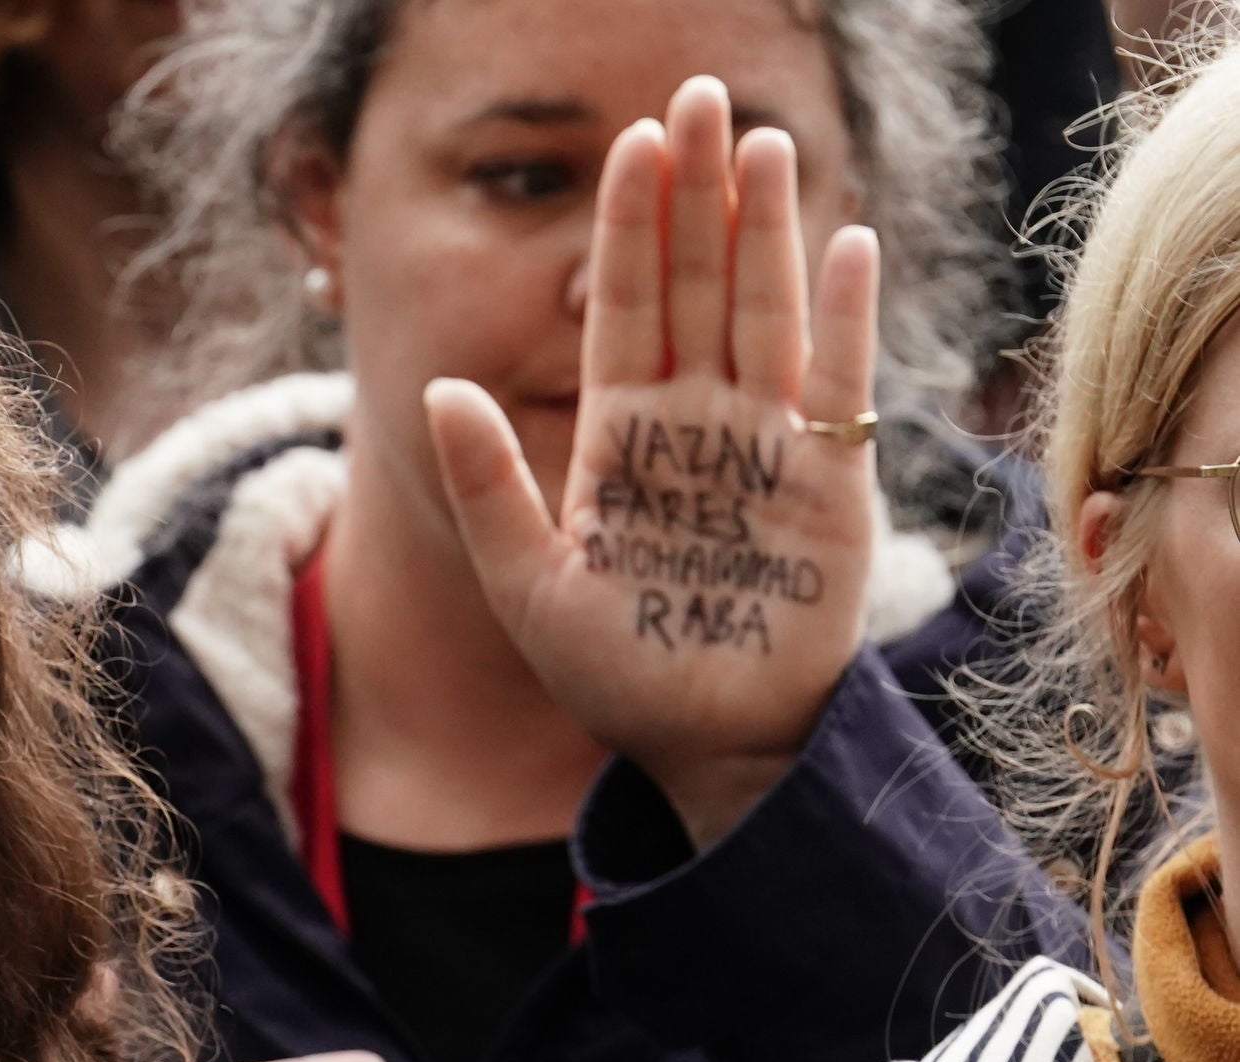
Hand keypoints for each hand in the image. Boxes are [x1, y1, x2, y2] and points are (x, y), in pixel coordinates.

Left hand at [425, 75, 877, 849]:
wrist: (706, 745)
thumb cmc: (614, 677)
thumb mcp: (527, 583)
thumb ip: (486, 486)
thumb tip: (437, 391)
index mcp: (622, 439)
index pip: (622, 309)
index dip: (626, 228)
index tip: (631, 145)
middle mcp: (697, 424)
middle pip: (695, 285)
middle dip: (695, 194)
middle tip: (697, 96)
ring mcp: (769, 445)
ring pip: (766, 310)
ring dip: (766, 229)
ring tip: (763, 143)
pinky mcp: (832, 481)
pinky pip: (841, 382)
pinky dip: (845, 315)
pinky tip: (845, 241)